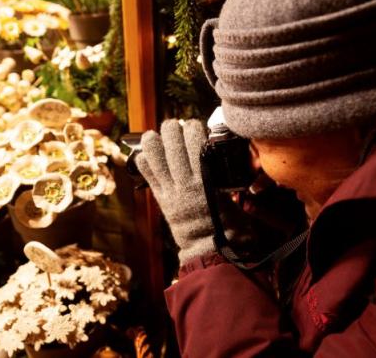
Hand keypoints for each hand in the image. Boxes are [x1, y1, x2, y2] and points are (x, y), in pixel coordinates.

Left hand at [135, 119, 214, 264]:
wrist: (210, 250)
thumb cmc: (228, 226)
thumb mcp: (232, 197)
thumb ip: (225, 178)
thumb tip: (219, 157)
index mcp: (207, 180)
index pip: (197, 144)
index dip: (193, 129)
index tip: (194, 124)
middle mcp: (187, 184)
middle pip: (175, 146)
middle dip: (172, 130)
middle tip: (174, 125)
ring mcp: (172, 192)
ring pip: (157, 159)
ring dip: (153, 143)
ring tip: (153, 135)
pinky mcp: (162, 201)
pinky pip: (149, 178)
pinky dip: (144, 164)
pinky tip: (143, 155)